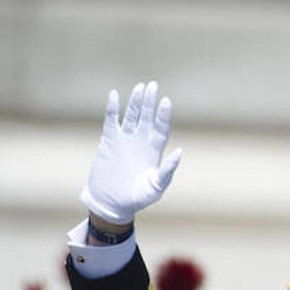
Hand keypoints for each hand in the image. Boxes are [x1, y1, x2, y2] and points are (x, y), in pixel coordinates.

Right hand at [81, 80, 182, 224]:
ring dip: (136, 102)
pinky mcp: (109, 141)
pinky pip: (112, 120)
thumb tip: (180, 152)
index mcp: (155, 151)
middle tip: (153, 85)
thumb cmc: (137, 199)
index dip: (164, 115)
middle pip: (148, 116)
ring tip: (141, 87)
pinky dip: (113, 108)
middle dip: (151, 102)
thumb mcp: (155, 187)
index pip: (162, 128)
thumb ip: (167, 171)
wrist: (112, 204)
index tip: (166, 101)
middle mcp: (142, 142)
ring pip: (132, 115)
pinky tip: (115, 95)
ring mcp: (126, 140)